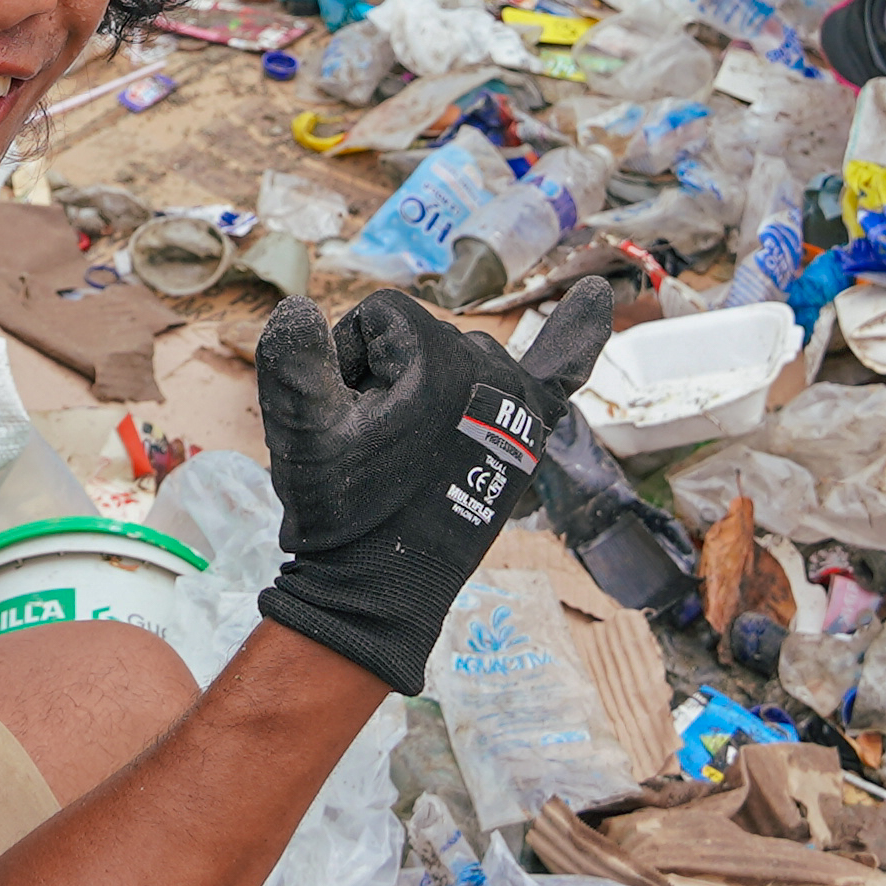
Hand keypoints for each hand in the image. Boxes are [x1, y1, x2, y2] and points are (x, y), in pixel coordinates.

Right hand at [254, 277, 623, 693]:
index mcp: (440, 358)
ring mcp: (517, 401)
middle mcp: (492, 370)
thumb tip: (298, 304)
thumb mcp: (302, 435)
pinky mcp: (528, 433)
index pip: (375, 316)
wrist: (383, 588)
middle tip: (374, 447)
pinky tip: (592, 297)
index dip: (344, 361)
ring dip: (425, 385)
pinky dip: (576, 334)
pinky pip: (559, 368)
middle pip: (415, 335)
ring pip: (452, 355)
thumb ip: (293, 362)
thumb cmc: (343, 510)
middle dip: (381, 377)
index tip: (345, 417)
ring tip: (410, 450)